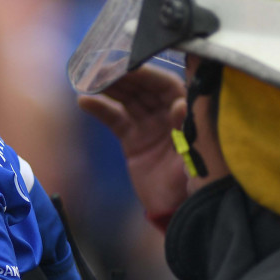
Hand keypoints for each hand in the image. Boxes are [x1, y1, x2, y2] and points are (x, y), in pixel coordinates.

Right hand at [78, 66, 187, 220]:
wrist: (176, 212)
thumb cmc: (195, 183)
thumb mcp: (196, 155)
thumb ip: (187, 128)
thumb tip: (180, 103)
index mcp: (187, 114)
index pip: (167, 86)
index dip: (148, 75)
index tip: (128, 67)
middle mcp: (168, 114)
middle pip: (145, 89)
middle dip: (124, 77)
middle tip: (102, 69)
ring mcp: (149, 126)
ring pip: (128, 99)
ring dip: (110, 88)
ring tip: (89, 79)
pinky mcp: (133, 140)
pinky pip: (115, 119)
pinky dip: (100, 109)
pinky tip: (83, 101)